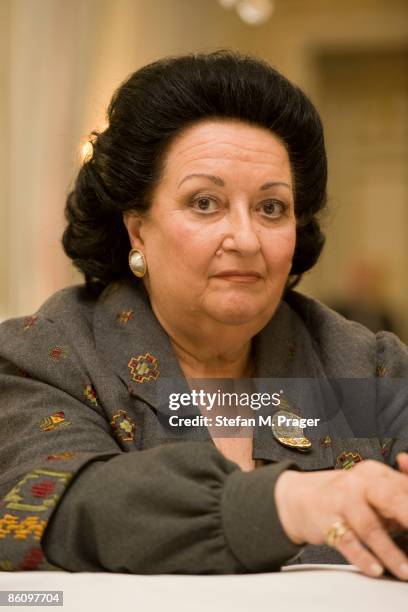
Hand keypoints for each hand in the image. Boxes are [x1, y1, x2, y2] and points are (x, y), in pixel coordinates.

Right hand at [274, 455, 407, 579]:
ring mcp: (341, 500)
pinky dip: (362, 557)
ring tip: (406, 570)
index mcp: (375, 473)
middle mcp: (359, 482)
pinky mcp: (326, 520)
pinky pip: (346, 541)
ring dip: (390, 552)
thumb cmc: (344, 497)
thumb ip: (398, 491)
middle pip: (391, 498)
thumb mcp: (371, 488)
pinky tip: (375, 569)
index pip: (405, 487)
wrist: (298, 497)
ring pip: (370, 526)